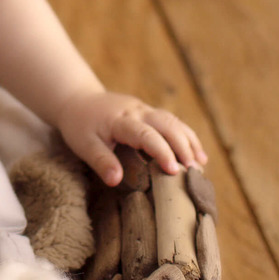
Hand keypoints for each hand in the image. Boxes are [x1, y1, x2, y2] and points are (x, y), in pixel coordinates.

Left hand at [56, 88, 207, 186]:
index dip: (162, 151)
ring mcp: (144, 110)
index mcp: (121, 120)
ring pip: (173, 121)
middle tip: (193, 172)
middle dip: (183, 146)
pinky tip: (197, 154)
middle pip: (166, 124)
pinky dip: (186, 136)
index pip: (145, 134)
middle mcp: (137, 111)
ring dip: (189, 141)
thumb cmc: (80, 125)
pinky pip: (172, 121)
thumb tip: (116, 180)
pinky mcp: (148, 112)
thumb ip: (100, 161)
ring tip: (200, 165)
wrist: (78, 100)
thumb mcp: (83, 144)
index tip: (174, 171)